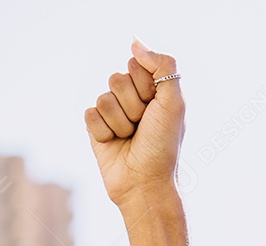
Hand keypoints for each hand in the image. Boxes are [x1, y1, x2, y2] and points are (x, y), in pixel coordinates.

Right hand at [85, 40, 184, 209]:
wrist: (145, 183)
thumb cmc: (163, 147)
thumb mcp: (174, 103)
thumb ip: (163, 66)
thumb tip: (135, 43)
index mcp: (152, 91)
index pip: (136, 66)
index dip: (145, 88)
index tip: (155, 109)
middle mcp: (132, 99)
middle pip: (116, 79)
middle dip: (132, 106)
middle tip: (142, 127)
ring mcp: (113, 113)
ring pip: (103, 98)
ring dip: (120, 122)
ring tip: (130, 139)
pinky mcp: (96, 128)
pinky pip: (90, 114)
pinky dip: (104, 131)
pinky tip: (115, 144)